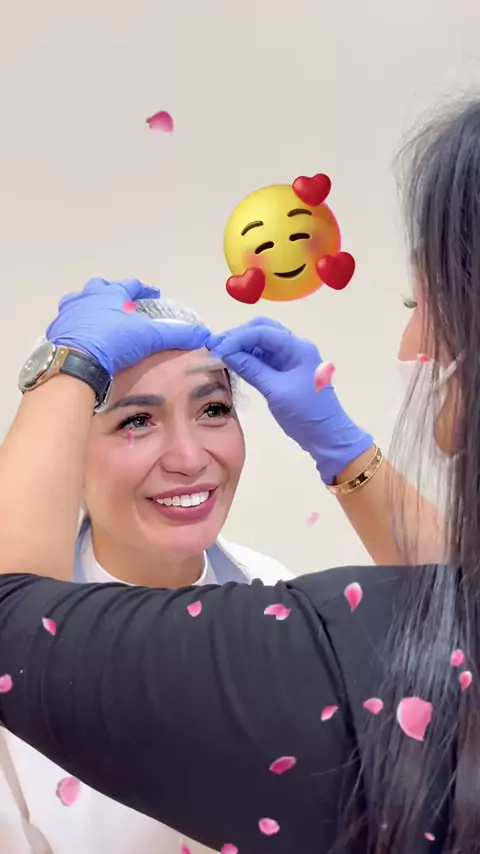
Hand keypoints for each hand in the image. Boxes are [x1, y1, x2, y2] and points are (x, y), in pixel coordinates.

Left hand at [46, 278, 209, 375]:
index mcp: (111, 293)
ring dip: (91, 309)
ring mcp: (69, 313)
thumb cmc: (113, 342)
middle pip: (101, 289)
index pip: (131, 285)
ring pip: (81, 303)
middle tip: (123, 307)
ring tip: (101, 320)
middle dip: (113, 295)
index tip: (153, 294)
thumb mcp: (149, 337)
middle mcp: (87, 297)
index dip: (144, 290)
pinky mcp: (56, 331)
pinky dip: (78, 327)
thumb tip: (203, 334)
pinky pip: (69, 324)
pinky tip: (84, 338)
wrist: (75, 362)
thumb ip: (176, 335)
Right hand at [209, 317, 372, 482]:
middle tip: (216, 347)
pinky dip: (248, 358)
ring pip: (262, 343)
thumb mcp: (275, 391)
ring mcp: (290, 360)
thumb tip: (227, 353)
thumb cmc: (305, 413)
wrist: (327, 436)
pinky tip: (233, 362)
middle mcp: (294, 348)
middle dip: (238, 336)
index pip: (263, 332)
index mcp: (297, 348)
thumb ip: (251, 369)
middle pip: (263, 330)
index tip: (217, 348)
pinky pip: (264, 358)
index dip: (237, 338)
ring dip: (242, 346)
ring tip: (220, 354)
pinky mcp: (285, 372)